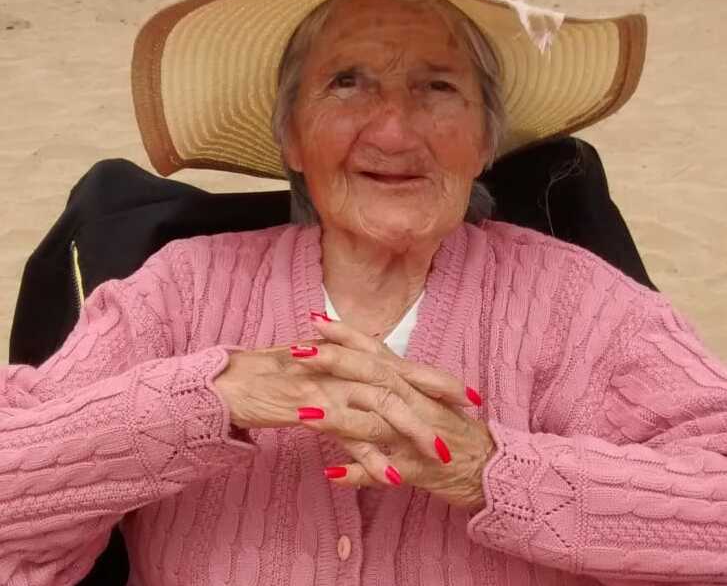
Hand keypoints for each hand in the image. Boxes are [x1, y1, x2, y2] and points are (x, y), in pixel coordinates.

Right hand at [213, 316, 477, 462]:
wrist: (234, 382)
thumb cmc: (272, 375)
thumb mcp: (314, 364)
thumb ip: (343, 365)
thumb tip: (366, 365)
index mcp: (349, 357)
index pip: (400, 363)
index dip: (434, 375)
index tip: (465, 389)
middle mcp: (345, 367)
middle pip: (400, 378)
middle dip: (437, 393)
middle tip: (469, 409)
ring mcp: (331, 386)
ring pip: (381, 405)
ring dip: (413, 430)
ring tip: (441, 452)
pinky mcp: (313, 409)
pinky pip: (348, 435)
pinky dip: (371, 457)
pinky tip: (391, 477)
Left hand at [302, 317, 494, 509]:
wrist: (490, 467)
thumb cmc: (451, 429)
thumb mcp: (422, 396)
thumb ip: (392, 376)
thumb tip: (358, 356)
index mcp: (412, 383)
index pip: (376, 351)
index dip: (347, 335)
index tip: (315, 319)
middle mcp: (414, 402)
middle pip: (373, 376)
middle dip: (336, 363)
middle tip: (299, 352)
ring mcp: (416, 435)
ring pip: (375, 422)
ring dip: (338, 418)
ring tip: (303, 414)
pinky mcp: (419, 469)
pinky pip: (386, 471)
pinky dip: (361, 472)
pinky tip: (332, 474)